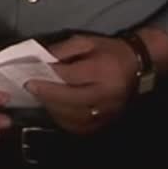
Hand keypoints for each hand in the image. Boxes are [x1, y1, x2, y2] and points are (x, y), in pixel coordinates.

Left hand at [24, 34, 138, 134]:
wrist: (137, 66)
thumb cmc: (109, 52)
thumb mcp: (86, 42)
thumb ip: (62, 50)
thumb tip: (39, 60)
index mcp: (103, 71)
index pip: (70, 76)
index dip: (48, 77)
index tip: (30, 75)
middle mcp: (106, 94)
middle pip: (70, 99)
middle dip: (47, 94)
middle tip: (30, 87)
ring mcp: (107, 111)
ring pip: (74, 116)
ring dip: (53, 108)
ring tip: (42, 97)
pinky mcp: (106, 122)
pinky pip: (81, 127)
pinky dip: (64, 120)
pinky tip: (56, 109)